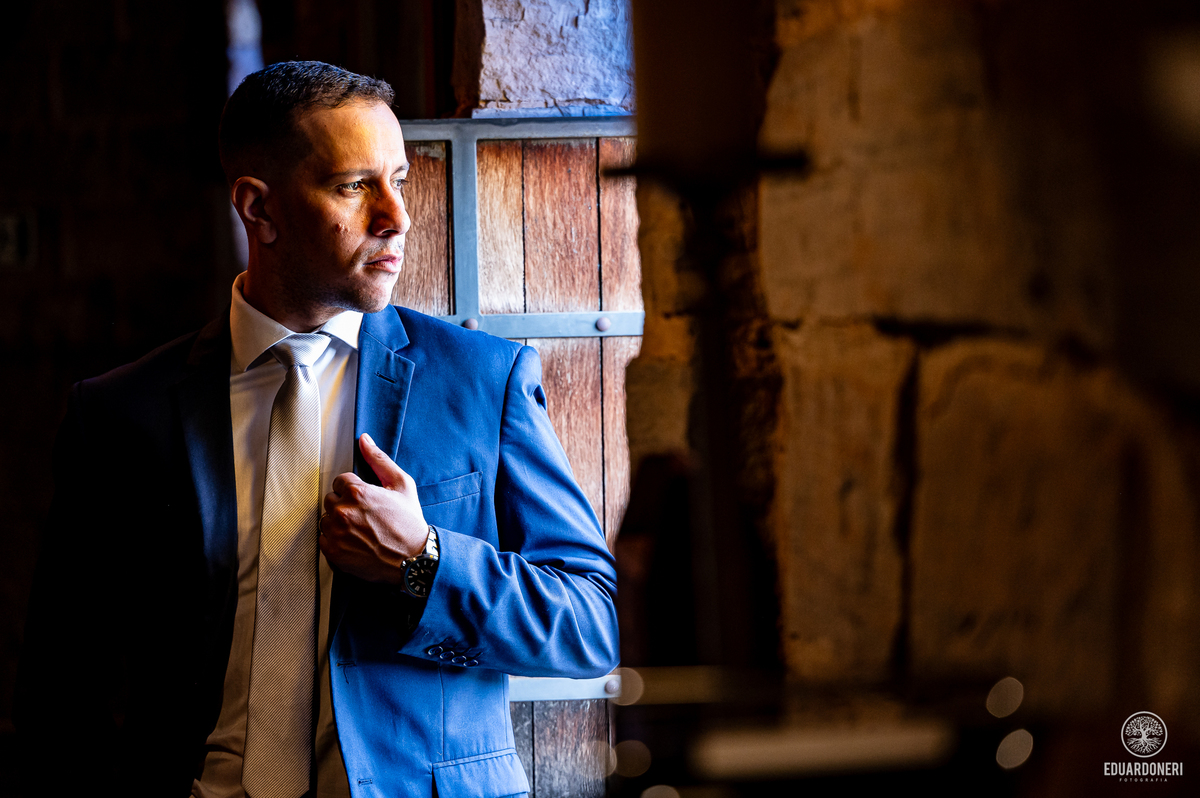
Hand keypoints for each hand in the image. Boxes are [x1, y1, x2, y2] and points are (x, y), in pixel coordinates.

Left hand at [319, 433, 428, 583]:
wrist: (414, 560)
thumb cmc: (409, 523)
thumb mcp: (402, 485)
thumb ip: (379, 460)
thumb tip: (364, 440)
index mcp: (357, 493)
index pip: (340, 481)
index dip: (354, 490)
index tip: (366, 501)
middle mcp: (343, 512)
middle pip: (331, 500)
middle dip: (346, 505)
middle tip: (365, 516)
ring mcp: (336, 534)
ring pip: (326, 519)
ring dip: (338, 522)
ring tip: (360, 530)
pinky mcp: (333, 553)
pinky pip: (323, 540)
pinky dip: (335, 540)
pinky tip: (354, 542)